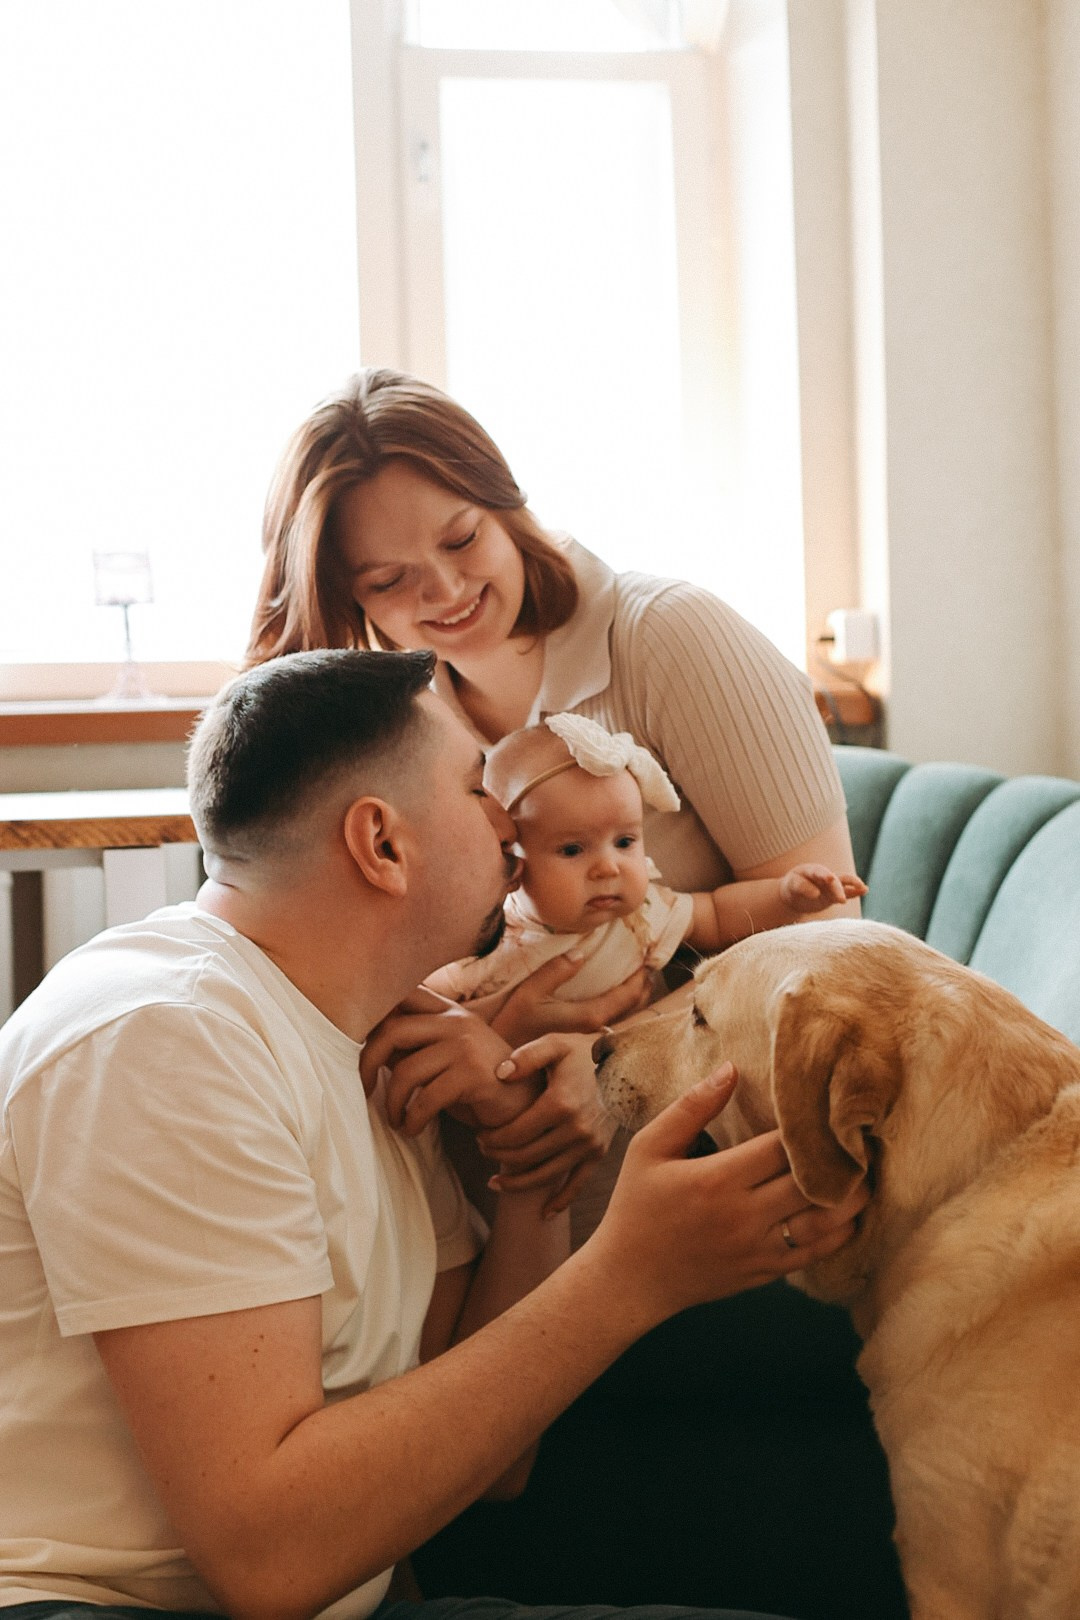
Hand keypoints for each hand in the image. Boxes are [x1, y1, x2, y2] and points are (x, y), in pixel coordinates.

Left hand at [361, 1000, 539, 1133]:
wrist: (526, 1104)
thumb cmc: (477, 1084)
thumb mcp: (444, 1059)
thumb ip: (414, 1048)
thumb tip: (367, 1050)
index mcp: (448, 1011)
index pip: (401, 999)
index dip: (373, 1018)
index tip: (360, 1048)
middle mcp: (456, 1021)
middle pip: (393, 1031)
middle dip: (368, 1063)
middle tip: (364, 1088)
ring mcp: (465, 1045)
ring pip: (406, 1070)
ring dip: (393, 1103)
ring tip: (396, 1119)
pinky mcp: (473, 1074)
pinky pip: (425, 1098)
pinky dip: (412, 1119)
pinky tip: (412, 1128)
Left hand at [478, 1032, 617, 1213]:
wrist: (627, 1064)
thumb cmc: (583, 1052)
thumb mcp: (555, 1044)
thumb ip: (526, 1056)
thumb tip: (499, 1074)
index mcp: (560, 1104)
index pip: (515, 1133)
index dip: (492, 1139)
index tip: (479, 1136)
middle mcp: (576, 1129)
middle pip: (526, 1156)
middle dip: (499, 1157)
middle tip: (484, 1151)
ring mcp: (589, 1144)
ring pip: (546, 1175)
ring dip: (517, 1183)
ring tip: (496, 1182)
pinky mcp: (600, 1153)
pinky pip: (578, 1184)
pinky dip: (560, 1202)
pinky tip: (542, 1214)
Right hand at [489, 954, 654, 1045]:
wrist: (498, 1066)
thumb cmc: (510, 1027)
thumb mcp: (528, 993)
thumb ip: (555, 971)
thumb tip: (581, 953)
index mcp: (588, 1018)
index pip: (625, 997)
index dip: (639, 978)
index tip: (649, 961)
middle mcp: (595, 1034)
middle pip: (631, 1011)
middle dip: (643, 991)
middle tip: (652, 972)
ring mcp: (589, 1045)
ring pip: (622, 1022)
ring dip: (634, 1003)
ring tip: (641, 986)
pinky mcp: (581, 1052)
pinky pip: (610, 1030)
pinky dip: (620, 1014)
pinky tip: (618, 1007)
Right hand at [591, 1065, 868, 1322]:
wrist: (630, 1279)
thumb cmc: (637, 1206)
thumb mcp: (649, 1147)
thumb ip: (692, 1108)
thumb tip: (731, 1069)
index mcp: (716, 1179)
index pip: (782, 1147)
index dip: (809, 1127)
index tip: (823, 1109)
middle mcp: (743, 1216)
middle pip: (812, 1182)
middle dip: (839, 1159)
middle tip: (858, 1137)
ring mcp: (757, 1249)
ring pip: (824, 1222)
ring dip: (851, 1198)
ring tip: (864, 1173)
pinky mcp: (764, 1273)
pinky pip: (815, 1253)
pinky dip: (840, 1232)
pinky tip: (849, 1213)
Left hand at [779, 864, 867, 913]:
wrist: (794, 894)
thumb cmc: (792, 886)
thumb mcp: (792, 885)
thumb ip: (802, 887)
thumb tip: (816, 894)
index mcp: (812, 870)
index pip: (819, 871)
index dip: (824, 875)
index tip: (829, 879)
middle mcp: (824, 875)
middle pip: (834, 880)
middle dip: (838, 889)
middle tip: (841, 899)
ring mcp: (831, 885)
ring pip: (844, 882)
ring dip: (853, 885)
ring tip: (863, 889)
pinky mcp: (834, 895)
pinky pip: (847, 892)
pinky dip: (856, 891)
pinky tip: (864, 891)